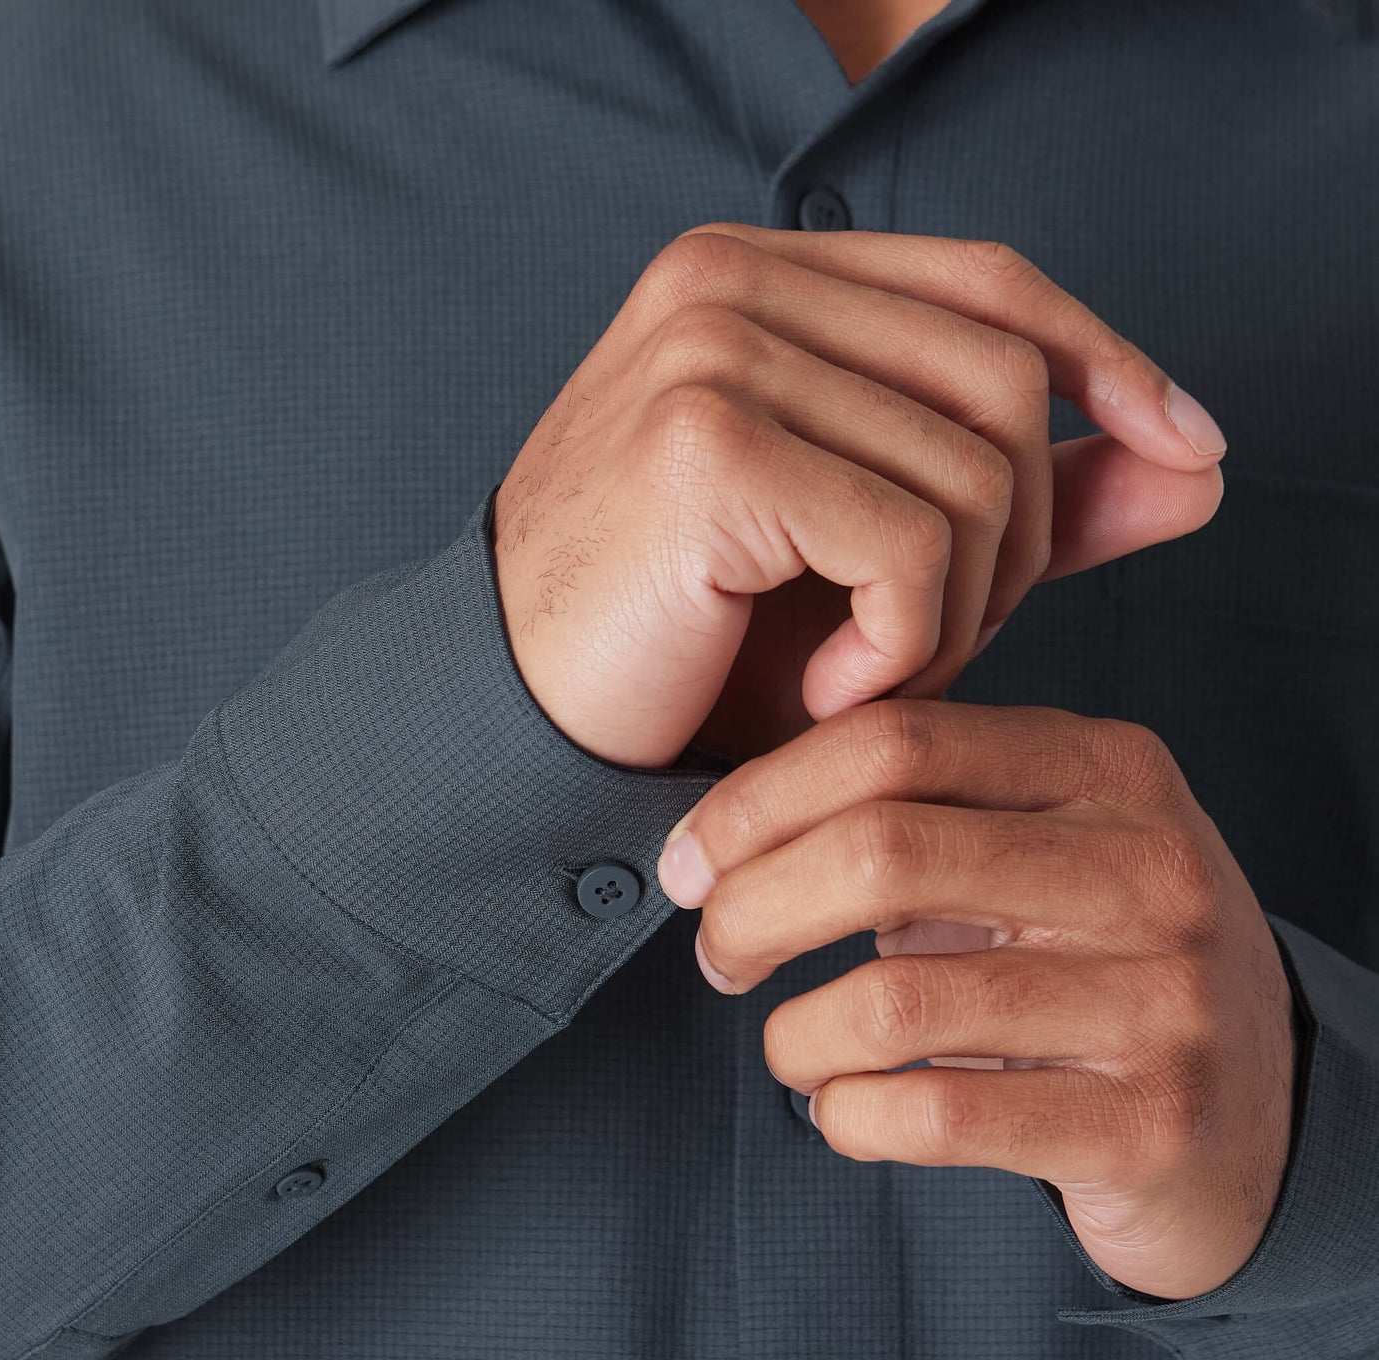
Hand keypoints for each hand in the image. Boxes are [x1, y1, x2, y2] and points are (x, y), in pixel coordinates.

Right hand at [493, 224, 1225, 769]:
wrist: (518, 722)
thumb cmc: (684, 643)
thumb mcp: (873, 559)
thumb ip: (1027, 500)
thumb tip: (1200, 465)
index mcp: (762, 277)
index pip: (991, 283)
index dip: (1109, 362)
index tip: (1190, 452)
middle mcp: (730, 282)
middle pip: (1003, 380)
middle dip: (1020, 540)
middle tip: (935, 644)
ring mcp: (713, 350)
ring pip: (973, 468)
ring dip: (960, 610)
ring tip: (873, 675)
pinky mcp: (709, 444)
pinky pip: (913, 541)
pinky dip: (904, 642)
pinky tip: (831, 690)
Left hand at [655, 698, 1299, 1301]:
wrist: (1263, 1115)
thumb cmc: (1106, 966)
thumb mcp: (1048, 850)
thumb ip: (925, 811)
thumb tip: (724, 831)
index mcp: (1110, 770)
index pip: (896, 743)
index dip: (759, 800)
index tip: (690, 860)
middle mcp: (1150, 869)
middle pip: (882, 856)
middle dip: (752, 910)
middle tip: (716, 953)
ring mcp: (1161, 1001)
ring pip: (895, 1002)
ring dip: (795, 1035)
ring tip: (792, 1046)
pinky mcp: (1147, 1125)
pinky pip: (936, 1117)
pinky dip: (848, 1117)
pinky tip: (845, 1109)